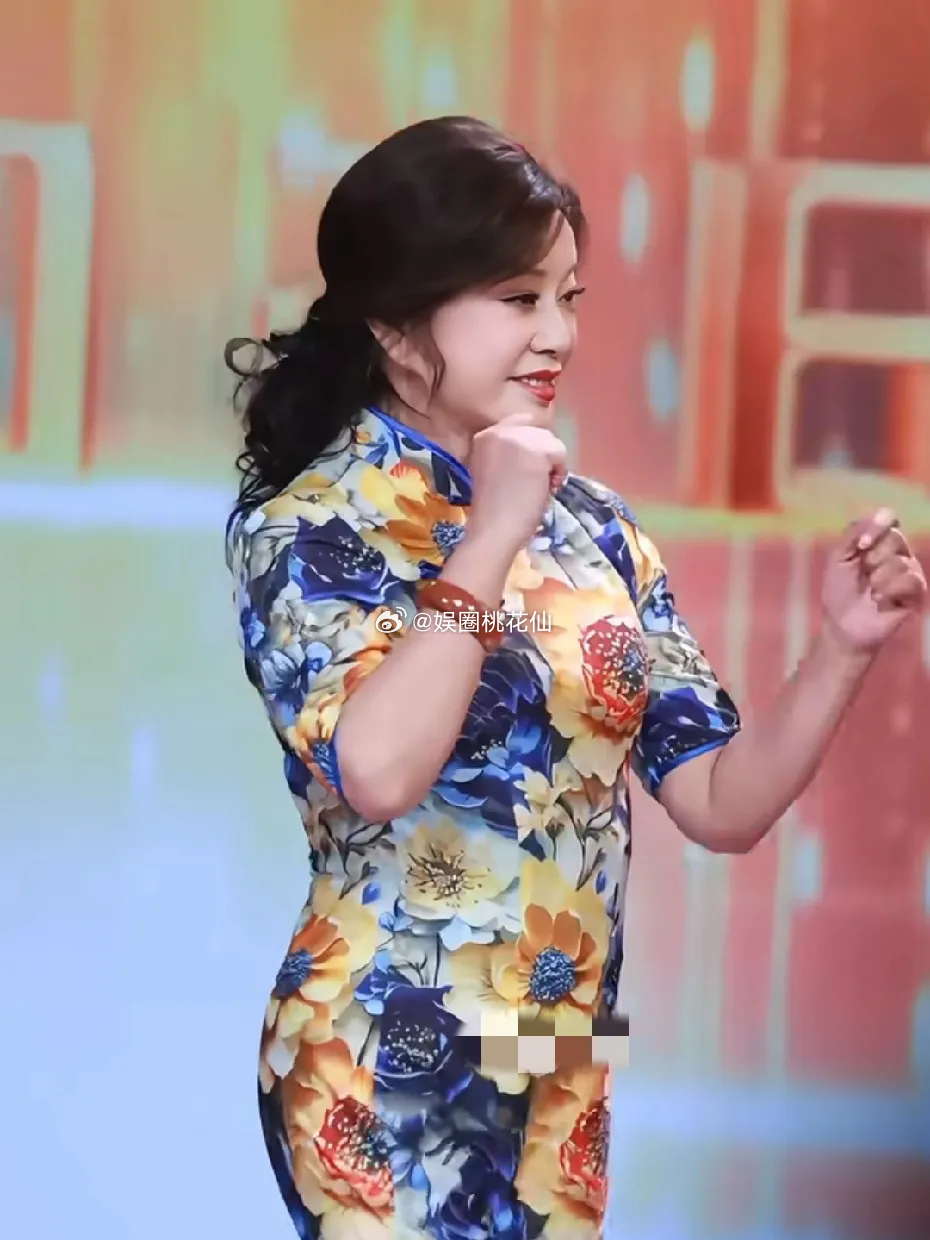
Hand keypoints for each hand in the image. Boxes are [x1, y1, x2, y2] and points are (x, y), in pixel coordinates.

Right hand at [466, 412, 567, 551]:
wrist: (494, 529)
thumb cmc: (493, 510)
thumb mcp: (492, 469)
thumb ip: (508, 454)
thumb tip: (536, 452)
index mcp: (484, 436)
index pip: (520, 424)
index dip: (531, 443)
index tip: (532, 465)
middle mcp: (498, 431)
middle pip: (537, 431)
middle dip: (543, 453)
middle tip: (537, 480)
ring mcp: (517, 438)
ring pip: (550, 441)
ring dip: (552, 463)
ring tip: (541, 486)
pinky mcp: (536, 450)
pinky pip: (559, 453)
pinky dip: (559, 471)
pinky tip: (548, 487)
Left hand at [820, 508, 926, 655]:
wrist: (842, 625)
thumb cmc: (839, 591)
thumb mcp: (838, 558)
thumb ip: (852, 534)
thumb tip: (874, 519)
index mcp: (879, 540)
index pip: (889, 517)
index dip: (877, 526)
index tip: (860, 546)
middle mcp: (898, 552)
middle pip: (895, 538)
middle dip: (872, 558)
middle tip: (863, 574)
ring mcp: (910, 571)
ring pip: (901, 562)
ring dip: (878, 579)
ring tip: (869, 591)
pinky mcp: (917, 592)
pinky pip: (911, 580)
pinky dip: (889, 591)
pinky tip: (879, 600)